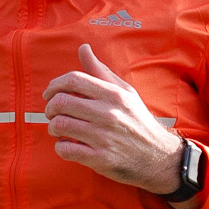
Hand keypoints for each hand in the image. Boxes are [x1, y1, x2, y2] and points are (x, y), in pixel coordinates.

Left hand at [42, 44, 184, 195]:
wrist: (158, 156)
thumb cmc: (137, 122)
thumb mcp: (126, 93)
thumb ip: (101, 72)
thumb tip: (83, 48)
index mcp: (113, 95)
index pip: (73, 80)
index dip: (54, 85)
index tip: (50, 93)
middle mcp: (108, 114)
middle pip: (61, 102)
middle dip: (50, 108)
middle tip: (52, 113)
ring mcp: (103, 137)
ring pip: (60, 125)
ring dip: (53, 127)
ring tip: (58, 129)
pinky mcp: (100, 159)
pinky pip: (66, 149)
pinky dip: (60, 147)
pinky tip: (67, 145)